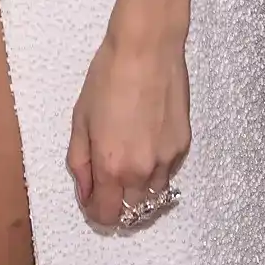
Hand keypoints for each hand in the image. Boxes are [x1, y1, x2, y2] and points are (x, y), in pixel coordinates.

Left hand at [66, 26, 190, 231]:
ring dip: (139, 192)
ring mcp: (167, 160)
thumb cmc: (108, 77)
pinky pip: (168, 173)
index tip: (91, 199)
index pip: (106, 216)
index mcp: (111, 166)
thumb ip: (80, 162)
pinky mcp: (183, 146)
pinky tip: (147, 144)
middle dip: (118, 205)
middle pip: (133, 214)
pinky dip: (156, 170)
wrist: (147, 48)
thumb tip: (85, 192)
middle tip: (108, 183)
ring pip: (154, 197)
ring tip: (129, 165)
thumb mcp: (80, 119)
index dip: (95, 213)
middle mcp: (142, 172)